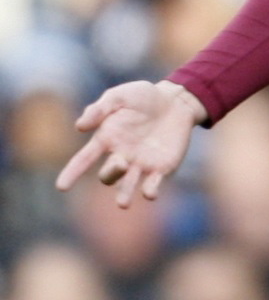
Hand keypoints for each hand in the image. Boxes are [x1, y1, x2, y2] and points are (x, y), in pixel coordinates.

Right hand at [55, 80, 206, 207]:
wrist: (175, 101)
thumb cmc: (143, 97)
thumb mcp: (119, 96)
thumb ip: (99, 109)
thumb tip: (79, 126)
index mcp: (106, 139)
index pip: (84, 160)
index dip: (72, 173)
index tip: (61, 186)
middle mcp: (120, 156)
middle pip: (108, 175)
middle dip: (111, 173)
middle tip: (121, 163)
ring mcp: (141, 164)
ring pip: (127, 186)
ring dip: (124, 194)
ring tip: (122, 203)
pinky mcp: (162, 167)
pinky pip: (153, 184)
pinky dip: (150, 191)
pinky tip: (150, 193)